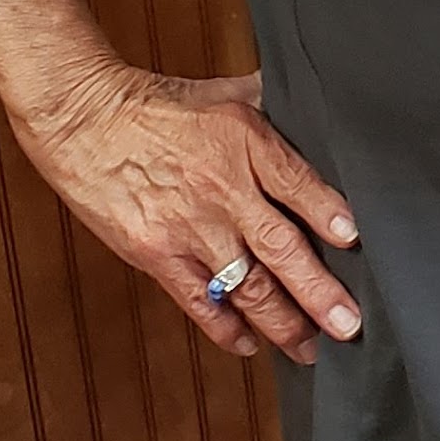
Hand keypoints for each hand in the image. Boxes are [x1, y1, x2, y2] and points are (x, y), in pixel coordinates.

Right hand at [11, 59, 361, 364]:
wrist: (82, 117)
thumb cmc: (154, 104)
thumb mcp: (225, 92)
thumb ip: (273, 104)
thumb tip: (316, 104)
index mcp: (246, 143)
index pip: (300, 185)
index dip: (331, 215)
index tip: (357, 242)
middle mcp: (224, 190)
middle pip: (282, 247)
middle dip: (320, 291)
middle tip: (350, 325)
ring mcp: (190, 227)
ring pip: (246, 285)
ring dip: (282, 322)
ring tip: (311, 348)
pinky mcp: (156, 253)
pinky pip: (198, 299)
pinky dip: (225, 327)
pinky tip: (250, 344)